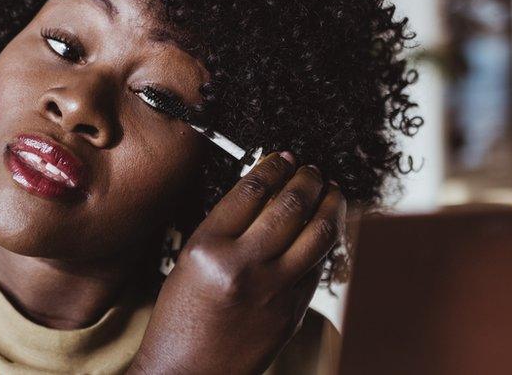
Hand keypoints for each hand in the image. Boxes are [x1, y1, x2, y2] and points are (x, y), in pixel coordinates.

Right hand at [128, 152, 346, 374]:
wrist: (187, 373)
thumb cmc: (180, 319)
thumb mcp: (188, 261)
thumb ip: (224, 228)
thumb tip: (262, 194)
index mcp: (208, 248)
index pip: (250, 191)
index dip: (272, 167)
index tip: (281, 157)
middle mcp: (243, 267)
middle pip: (291, 206)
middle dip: (307, 179)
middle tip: (311, 170)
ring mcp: (273, 291)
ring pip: (318, 234)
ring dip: (330, 205)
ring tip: (330, 192)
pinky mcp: (292, 313)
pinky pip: (317, 268)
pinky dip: (325, 243)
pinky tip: (324, 231)